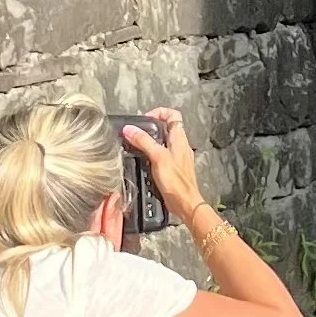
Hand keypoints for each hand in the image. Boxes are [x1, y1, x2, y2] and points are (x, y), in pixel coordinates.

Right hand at [120, 108, 203, 225]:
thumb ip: (144, 141)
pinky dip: (152, 155)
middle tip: (137, 133)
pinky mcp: (173, 169)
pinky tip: (144, 162)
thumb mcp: (158, 157)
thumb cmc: (176, 182)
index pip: (173, 115)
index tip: (145, 119)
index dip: (159, 112)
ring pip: (163, 142)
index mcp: (180, 139)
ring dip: (150, 142)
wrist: (185, 204)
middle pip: (166, 128)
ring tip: (137, 146)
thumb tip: (129, 129)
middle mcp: (180, 146)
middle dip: (151, 128)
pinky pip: (162, 156)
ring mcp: (178, 158)